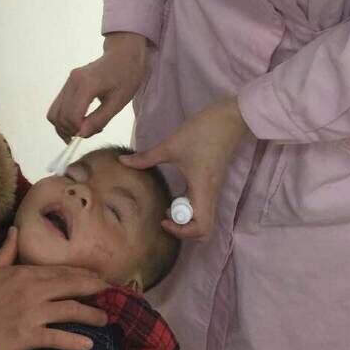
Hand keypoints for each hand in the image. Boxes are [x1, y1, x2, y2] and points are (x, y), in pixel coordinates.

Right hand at [0, 228, 107, 349]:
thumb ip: (6, 251)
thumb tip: (15, 229)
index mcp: (24, 273)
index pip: (61, 271)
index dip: (82, 275)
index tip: (98, 277)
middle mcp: (32, 290)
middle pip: (71, 287)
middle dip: (94, 289)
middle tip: (112, 293)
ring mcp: (32, 313)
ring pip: (70, 311)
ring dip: (91, 315)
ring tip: (105, 319)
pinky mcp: (28, 336)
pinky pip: (57, 337)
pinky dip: (74, 341)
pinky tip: (88, 344)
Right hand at [48, 33, 147, 140]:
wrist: (123, 55)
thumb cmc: (126, 77)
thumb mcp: (118, 102)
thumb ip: (99, 119)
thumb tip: (81, 134)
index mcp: (86, 85)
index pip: (72, 116)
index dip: (79, 130)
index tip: (94, 131)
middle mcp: (72, 82)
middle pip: (59, 116)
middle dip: (71, 130)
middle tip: (90, 131)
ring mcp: (68, 82)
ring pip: (53, 113)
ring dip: (64, 126)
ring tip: (83, 128)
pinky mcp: (68, 84)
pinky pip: (58, 106)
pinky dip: (64, 118)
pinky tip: (79, 121)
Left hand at [122, 97, 251, 240]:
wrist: (228, 119)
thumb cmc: (201, 132)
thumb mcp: (170, 145)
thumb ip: (146, 157)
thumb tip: (122, 161)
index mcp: (202, 190)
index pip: (201, 228)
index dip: (182, 231)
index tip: (162, 218)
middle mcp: (210, 194)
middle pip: (204, 229)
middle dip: (183, 228)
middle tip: (164, 214)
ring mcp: (213, 189)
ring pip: (203, 218)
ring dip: (185, 217)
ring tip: (167, 204)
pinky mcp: (212, 183)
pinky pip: (202, 205)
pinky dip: (189, 207)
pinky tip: (175, 194)